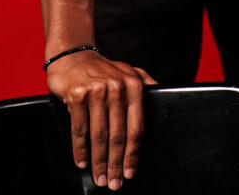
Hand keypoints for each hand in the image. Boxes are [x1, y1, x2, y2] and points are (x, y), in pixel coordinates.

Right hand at [46, 50, 156, 188]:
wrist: (73, 56)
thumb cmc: (103, 70)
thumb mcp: (129, 72)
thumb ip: (147, 84)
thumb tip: (165, 95)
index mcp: (134, 85)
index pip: (137, 127)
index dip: (133, 154)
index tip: (130, 172)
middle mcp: (117, 88)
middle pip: (118, 135)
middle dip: (116, 164)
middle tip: (114, 184)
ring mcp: (97, 91)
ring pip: (99, 135)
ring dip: (99, 162)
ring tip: (100, 178)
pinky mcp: (77, 95)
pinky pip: (79, 130)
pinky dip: (80, 150)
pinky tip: (82, 162)